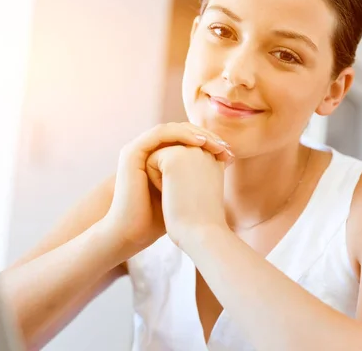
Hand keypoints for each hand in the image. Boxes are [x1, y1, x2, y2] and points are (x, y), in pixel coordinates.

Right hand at [103, 123, 230, 255]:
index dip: (208, 142)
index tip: (229, 153)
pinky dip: (181, 135)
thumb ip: (198, 172)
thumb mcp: (186, 190)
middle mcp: (147, 151)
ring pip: (172, 129)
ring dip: (196, 133)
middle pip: (180, 131)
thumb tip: (225, 159)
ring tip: (215, 144)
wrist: (135, 232)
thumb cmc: (161, 219)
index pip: (185, 140)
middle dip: (205, 136)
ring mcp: (138, 149)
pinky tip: (199, 143)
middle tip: (225, 146)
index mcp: (157, 158)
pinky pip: (161, 134)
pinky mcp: (132, 152)